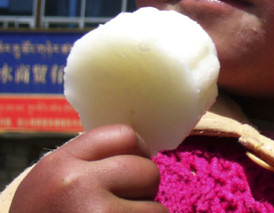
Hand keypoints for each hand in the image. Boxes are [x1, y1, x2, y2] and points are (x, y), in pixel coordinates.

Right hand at [9, 124, 167, 212]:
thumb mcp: (49, 187)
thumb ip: (85, 165)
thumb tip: (136, 148)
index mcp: (59, 165)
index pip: (124, 136)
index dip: (137, 153)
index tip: (132, 172)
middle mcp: (75, 185)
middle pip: (147, 170)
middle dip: (143, 193)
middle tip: (119, 210)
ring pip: (156, 208)